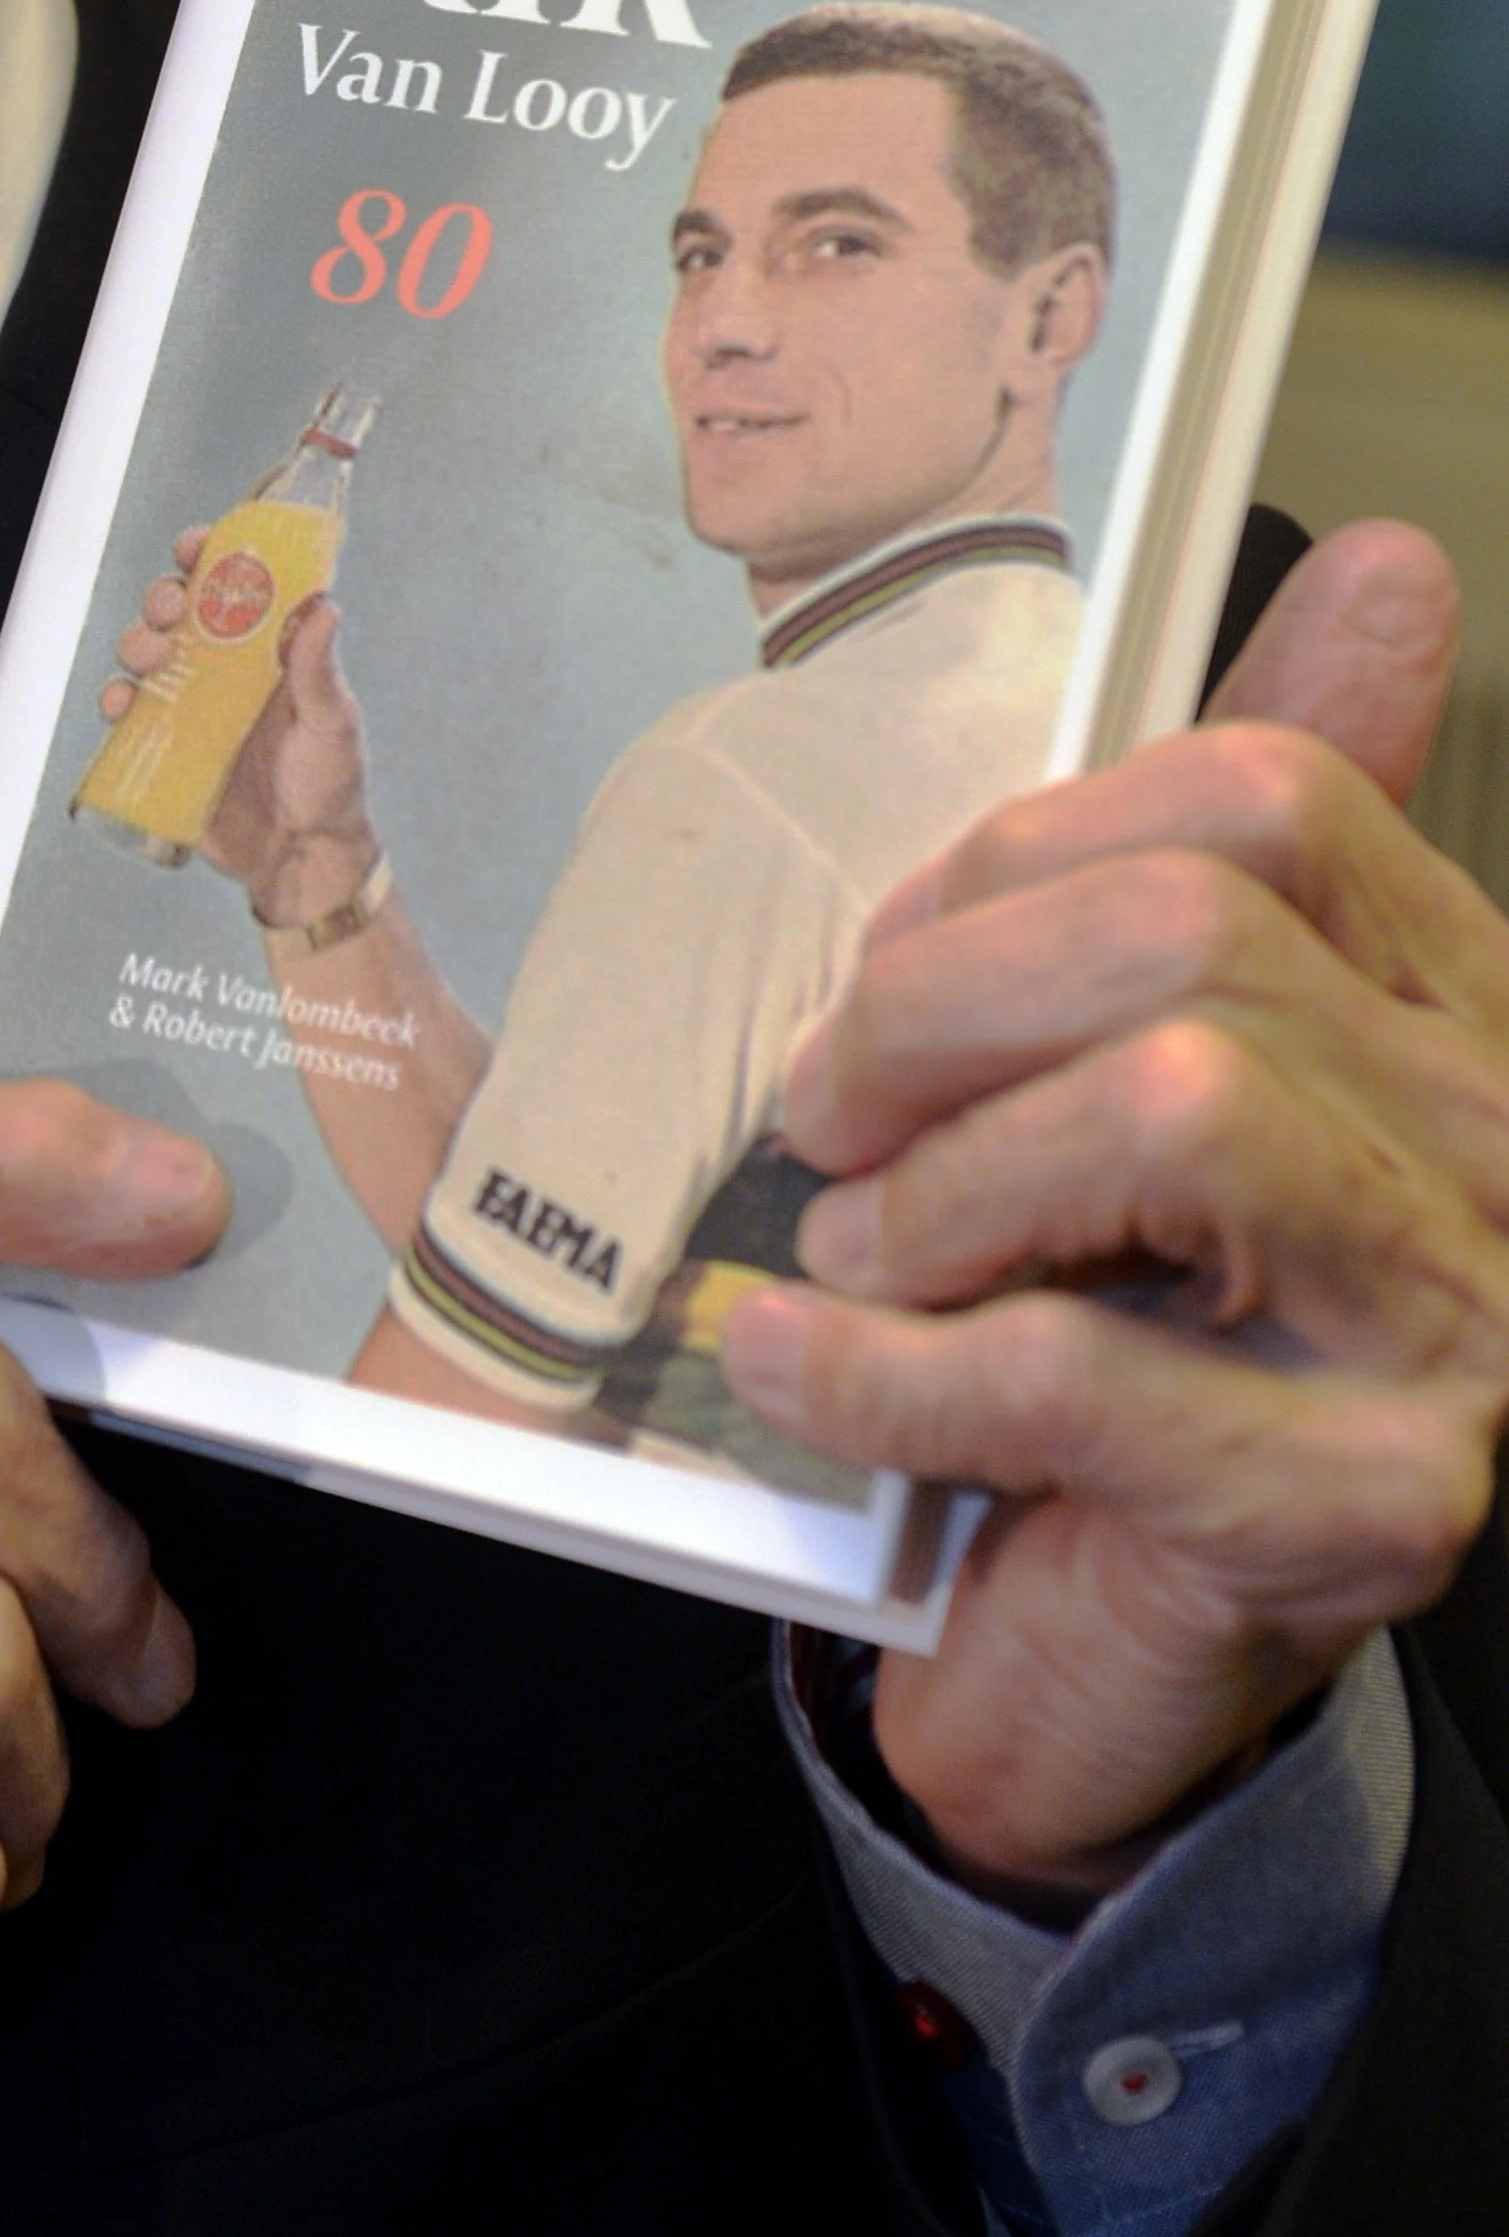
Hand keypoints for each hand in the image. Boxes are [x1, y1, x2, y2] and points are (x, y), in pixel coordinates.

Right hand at [102, 530, 381, 923]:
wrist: (301, 860)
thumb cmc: (329, 786)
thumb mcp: (332, 725)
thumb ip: (320, 672)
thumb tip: (324, 605)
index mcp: (267, 653)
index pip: (235, 588)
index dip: (210, 557)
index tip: (196, 545)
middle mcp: (225, 671)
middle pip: (178, 613)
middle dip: (163, 596)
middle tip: (168, 607)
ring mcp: (191, 709)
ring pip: (146, 656)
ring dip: (137, 642)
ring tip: (150, 657)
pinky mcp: (166, 749)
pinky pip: (128, 716)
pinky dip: (116, 701)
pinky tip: (122, 704)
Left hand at [721, 521, 1508, 1900]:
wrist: (1118, 1670)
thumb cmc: (1122, 1343)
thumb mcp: (1148, 1078)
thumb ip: (1215, 858)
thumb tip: (1390, 566)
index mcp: (1451, 1010)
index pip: (1266, 803)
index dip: (1026, 849)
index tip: (897, 953)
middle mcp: (1495, 1151)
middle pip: (1193, 938)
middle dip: (943, 1006)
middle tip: (828, 1116)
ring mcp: (1462, 1336)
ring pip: (1175, 1109)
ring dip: (944, 1181)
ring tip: (851, 1254)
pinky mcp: (1375, 1512)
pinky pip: (1081, 1373)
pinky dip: (880, 1366)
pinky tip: (796, 1368)